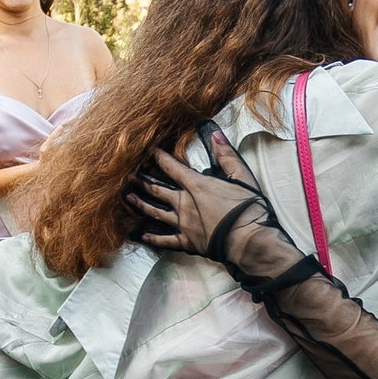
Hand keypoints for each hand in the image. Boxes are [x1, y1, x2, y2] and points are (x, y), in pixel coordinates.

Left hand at [126, 122, 273, 259]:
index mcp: (197, 186)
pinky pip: (166, 240)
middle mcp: (185, 204)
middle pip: (158, 190)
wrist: (249, 241)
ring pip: (156, 213)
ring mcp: (184, 224)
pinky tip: (143, 236)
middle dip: (142, 180)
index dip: (160, 158)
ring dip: (141, 204)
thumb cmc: (248, 208)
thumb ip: (226, 155)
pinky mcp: (188, 242)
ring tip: (128, 197)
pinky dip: (153, 238)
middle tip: (128, 175)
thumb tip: (215, 135)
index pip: (173, 168)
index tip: (150, 150)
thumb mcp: (241, 176)